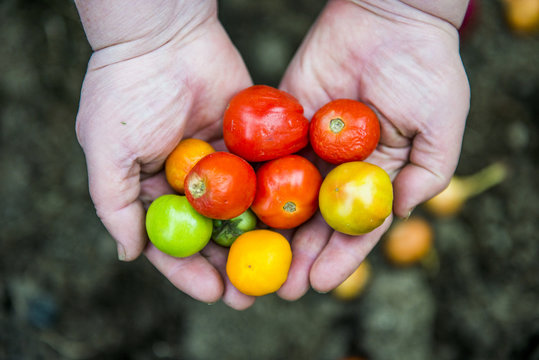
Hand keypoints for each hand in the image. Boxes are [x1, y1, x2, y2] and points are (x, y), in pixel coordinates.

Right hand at [75, 2, 255, 308]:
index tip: (212, 293)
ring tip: (278, 270)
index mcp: (151, 190)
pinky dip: (274, 199)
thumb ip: (114, 206)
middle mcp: (188, 182)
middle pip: (212, 234)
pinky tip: (292, 224)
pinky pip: (261, 176)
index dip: (189, 271)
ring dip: (257, 241)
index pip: (171, 242)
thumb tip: (130, 255)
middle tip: (251, 294)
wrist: (163, 36)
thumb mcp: (106, 152)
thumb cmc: (126, 93)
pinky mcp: (246, 143)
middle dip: (230, 264)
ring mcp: (219, 164)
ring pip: (241, 211)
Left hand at [277, 0, 469, 297]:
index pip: (356, 225)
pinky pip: (267, 156)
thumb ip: (428, 174)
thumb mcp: (441, 125)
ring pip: (288, 196)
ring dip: (273, 233)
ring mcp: (310, 146)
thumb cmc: (426, 68)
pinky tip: (239, 213)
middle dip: (300, 255)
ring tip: (254, 265)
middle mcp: (340, 167)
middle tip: (281, 288)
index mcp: (378, 174)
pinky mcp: (285, 123)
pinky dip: (253, 184)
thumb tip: (399, 216)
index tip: (321, 283)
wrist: (390, 17)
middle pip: (317, 220)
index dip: (340, 256)